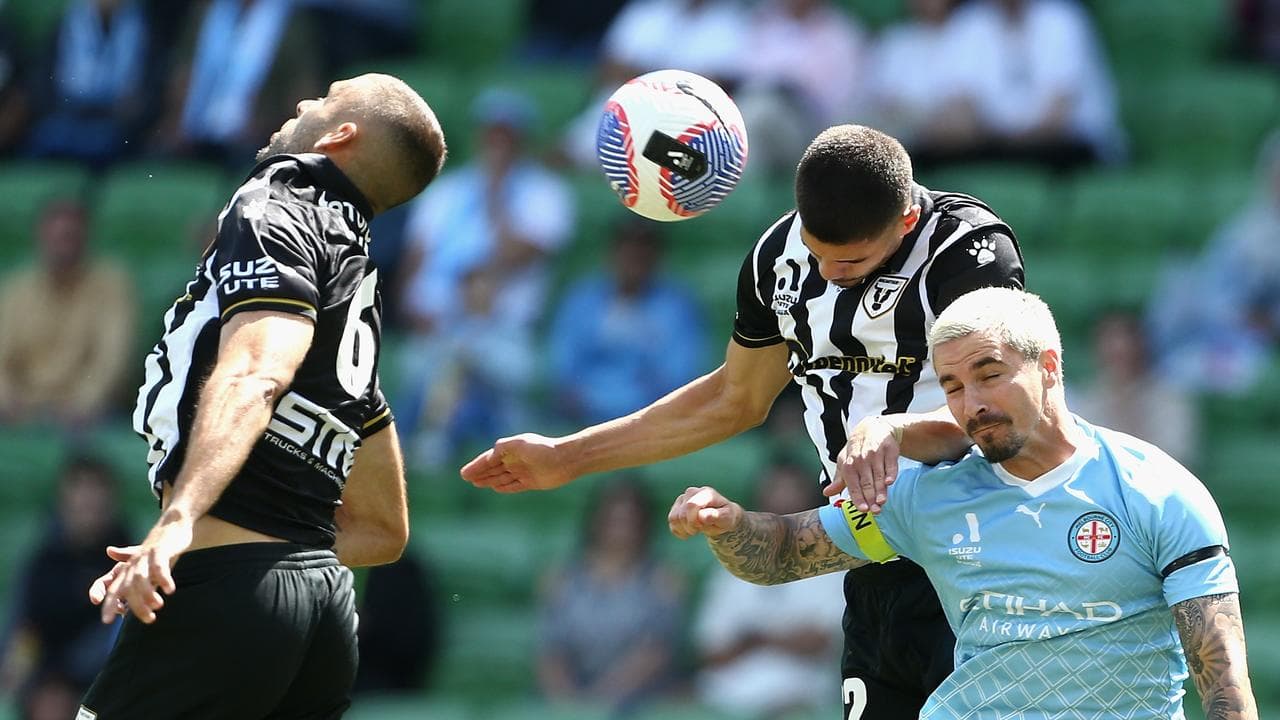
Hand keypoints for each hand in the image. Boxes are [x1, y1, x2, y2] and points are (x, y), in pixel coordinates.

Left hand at [97, 520, 193, 623]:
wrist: (173, 523)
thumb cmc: (158, 545)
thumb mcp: (141, 557)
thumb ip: (126, 560)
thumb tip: (109, 552)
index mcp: (128, 568)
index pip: (114, 589)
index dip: (109, 604)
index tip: (107, 621)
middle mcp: (134, 563)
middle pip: (127, 588)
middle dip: (134, 605)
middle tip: (149, 619)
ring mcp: (146, 556)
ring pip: (141, 578)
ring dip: (147, 594)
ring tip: (158, 607)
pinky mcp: (161, 550)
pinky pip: (159, 566)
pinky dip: (163, 578)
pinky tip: (170, 590)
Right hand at [460, 433, 574, 492]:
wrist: (564, 460)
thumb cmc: (542, 449)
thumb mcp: (519, 444)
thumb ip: (503, 447)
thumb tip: (490, 454)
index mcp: (511, 450)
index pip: (489, 459)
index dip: (476, 466)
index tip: (464, 473)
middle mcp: (515, 461)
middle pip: (493, 468)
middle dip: (480, 473)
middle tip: (466, 478)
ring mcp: (522, 472)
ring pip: (501, 477)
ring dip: (488, 480)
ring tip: (476, 483)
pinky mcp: (531, 482)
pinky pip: (513, 485)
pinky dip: (503, 487)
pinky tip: (495, 488)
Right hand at [668, 486, 742, 538]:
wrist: (722, 516)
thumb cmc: (726, 516)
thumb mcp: (727, 518)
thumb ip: (717, 516)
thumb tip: (703, 516)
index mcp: (706, 493)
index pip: (691, 506)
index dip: (694, 521)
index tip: (702, 527)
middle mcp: (692, 492)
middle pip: (681, 514)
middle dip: (691, 527)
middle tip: (701, 529)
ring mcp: (682, 498)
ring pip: (673, 518)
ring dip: (684, 529)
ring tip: (696, 529)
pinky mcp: (676, 506)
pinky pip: (671, 521)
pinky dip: (679, 530)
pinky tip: (689, 530)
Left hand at [826, 416, 900, 512]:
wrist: (872, 429)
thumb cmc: (857, 450)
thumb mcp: (844, 462)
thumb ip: (839, 480)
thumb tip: (826, 493)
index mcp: (849, 464)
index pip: (853, 485)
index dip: (858, 498)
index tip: (862, 510)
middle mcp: (861, 459)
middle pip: (867, 482)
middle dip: (870, 498)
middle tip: (875, 511)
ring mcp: (876, 454)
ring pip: (879, 475)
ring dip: (881, 490)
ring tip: (882, 502)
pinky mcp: (890, 450)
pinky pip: (891, 464)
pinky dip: (890, 473)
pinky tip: (890, 482)